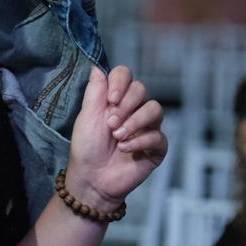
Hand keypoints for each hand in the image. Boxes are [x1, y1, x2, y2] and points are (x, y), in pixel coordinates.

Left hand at [64, 65, 166, 210]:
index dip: (121, 82)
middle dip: (126, 105)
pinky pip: (158, 136)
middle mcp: (134, 109)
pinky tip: (126, 149)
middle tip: (110, 123)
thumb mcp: (87, 116)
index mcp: (116, 99)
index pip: (126, 75)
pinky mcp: (156, 147)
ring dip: (134, 122)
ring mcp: (147, 128)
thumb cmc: (87, 147)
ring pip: (155, 109)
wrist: (92, 179)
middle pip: (142, 89)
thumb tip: (97, 66)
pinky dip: (140, 141)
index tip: (111, 98)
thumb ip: (95, 91)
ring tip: (118, 136)